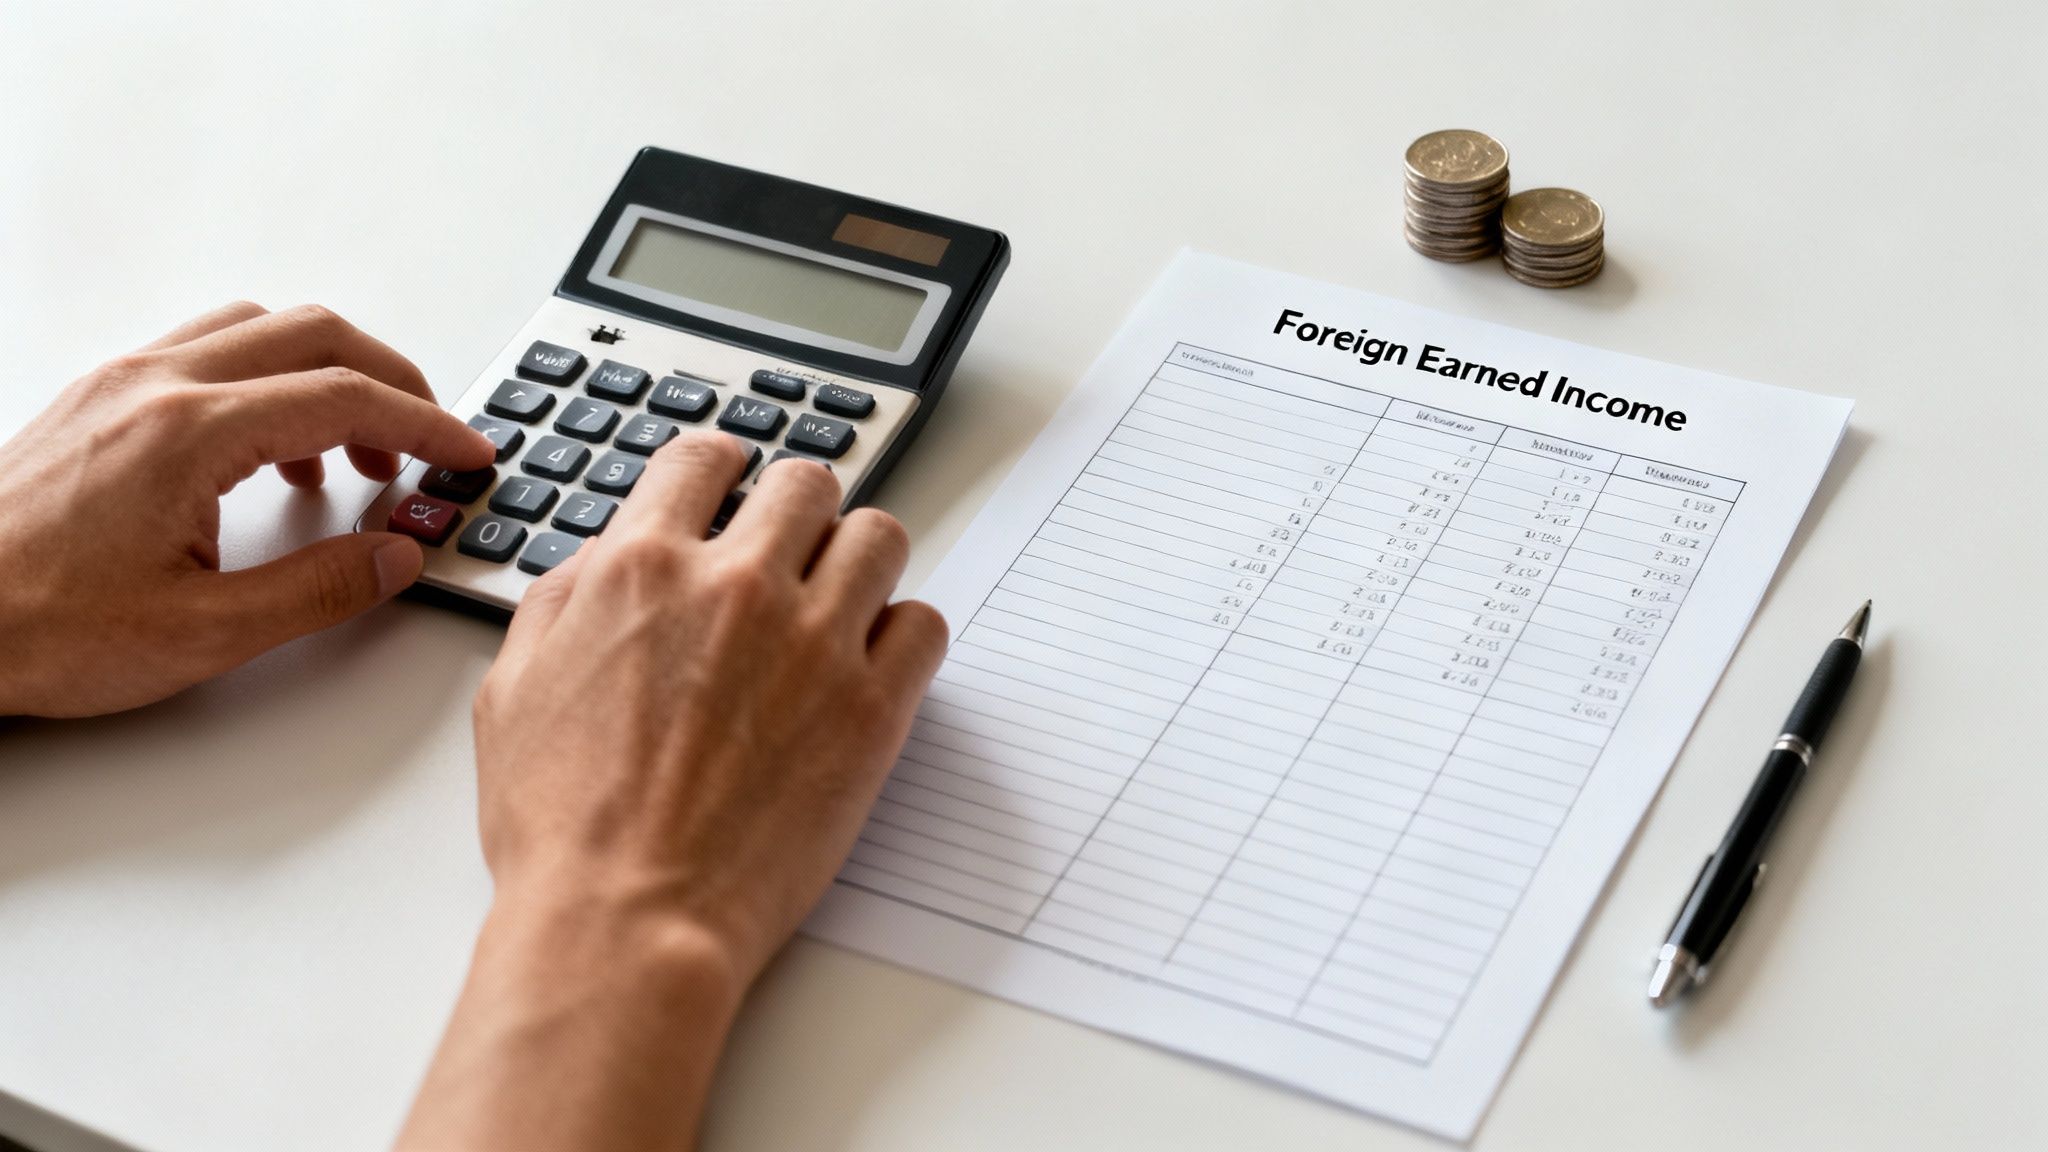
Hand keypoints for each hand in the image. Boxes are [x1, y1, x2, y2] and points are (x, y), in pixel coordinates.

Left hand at [0, 302, 495, 716]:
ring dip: (328, 374)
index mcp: (188, 433)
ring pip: (259, 329)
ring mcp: (121, 384)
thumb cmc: (36, 626)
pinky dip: (270, 382)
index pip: (345, 398)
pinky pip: (209, 352)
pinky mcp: (99, 400)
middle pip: (313, 334)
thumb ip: (317, 590)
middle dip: (392, 382)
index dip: (426, 425)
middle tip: (430, 441)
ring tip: (356, 454)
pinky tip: (273, 452)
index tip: (467, 451)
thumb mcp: (201, 633)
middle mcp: (155, 386)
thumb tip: (392, 559)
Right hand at [400, 433, 947, 1151]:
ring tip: (841, 602)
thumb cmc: (566, 827)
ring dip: (859, 560)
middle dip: (798, 511)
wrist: (628, 919)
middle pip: (807, 483)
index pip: (703, 458)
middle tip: (792, 551)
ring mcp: (814, 643)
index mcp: (641, 570)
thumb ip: (564, 602)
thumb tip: (604, 564)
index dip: (721, 468)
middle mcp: (735, 587)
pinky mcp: (872, 708)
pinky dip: (903, 636)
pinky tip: (871, 665)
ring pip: (880, 536)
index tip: (732, 486)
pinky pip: (924, 625)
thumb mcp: (513, 690)